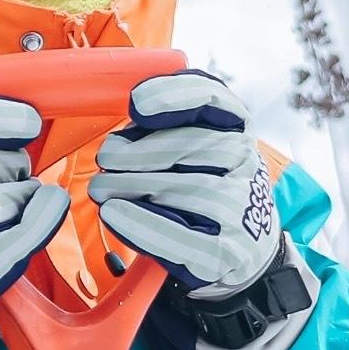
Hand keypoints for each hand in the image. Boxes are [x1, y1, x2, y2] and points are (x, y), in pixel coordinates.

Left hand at [91, 70, 281, 295]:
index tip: (136, 106)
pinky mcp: (225, 252)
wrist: (247, 249)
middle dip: (136, 151)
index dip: (172, 97)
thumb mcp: (203, 146)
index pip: (211, 99)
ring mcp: (240, 209)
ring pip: (180, 188)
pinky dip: (141, 223)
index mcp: (239, 129)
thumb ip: (168, 129)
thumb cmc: (209, 188)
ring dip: (129, 186)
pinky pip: (179, 235)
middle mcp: (245, 164)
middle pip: (187, 146)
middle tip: (105, 159)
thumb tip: (120, 138)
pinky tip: (114, 214)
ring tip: (101, 188)